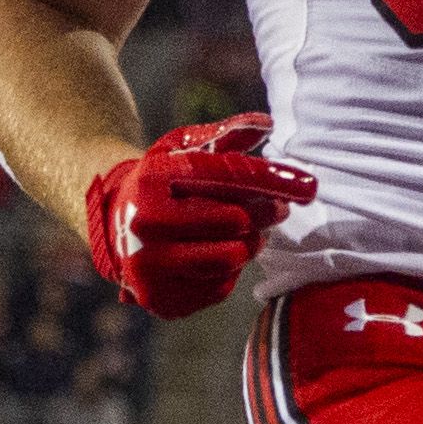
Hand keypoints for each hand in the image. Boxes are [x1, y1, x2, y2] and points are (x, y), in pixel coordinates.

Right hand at [84, 113, 318, 320]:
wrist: (113, 227)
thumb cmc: (162, 183)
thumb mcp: (183, 149)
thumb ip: (226, 135)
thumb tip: (267, 124)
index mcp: (153, 178)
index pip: (225, 175)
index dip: (272, 179)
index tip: (309, 186)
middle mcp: (146, 223)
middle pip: (236, 221)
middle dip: (266, 212)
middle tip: (278, 209)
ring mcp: (150, 266)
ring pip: (233, 257)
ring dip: (250, 243)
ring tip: (245, 231)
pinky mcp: (161, 299)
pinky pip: (221, 287)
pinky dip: (229, 270)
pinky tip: (217, 253)